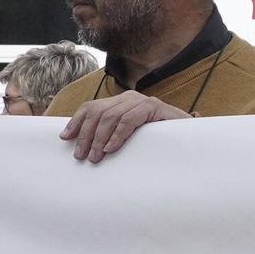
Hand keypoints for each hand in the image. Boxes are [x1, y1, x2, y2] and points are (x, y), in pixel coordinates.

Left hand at [59, 92, 187, 162]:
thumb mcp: (129, 135)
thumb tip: (81, 144)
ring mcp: (143, 101)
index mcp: (121, 102)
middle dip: (86, 135)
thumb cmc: (157, 139)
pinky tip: (111, 148)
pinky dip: (117, 135)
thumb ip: (110, 132)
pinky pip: (129, 120)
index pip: (91, 107)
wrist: (189, 137)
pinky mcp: (154, 107)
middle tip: (81, 156)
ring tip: (96, 156)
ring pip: (110, 116)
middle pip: (98, 112)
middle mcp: (130, 97)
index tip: (65, 138)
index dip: (76, 121)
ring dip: (99, 139)